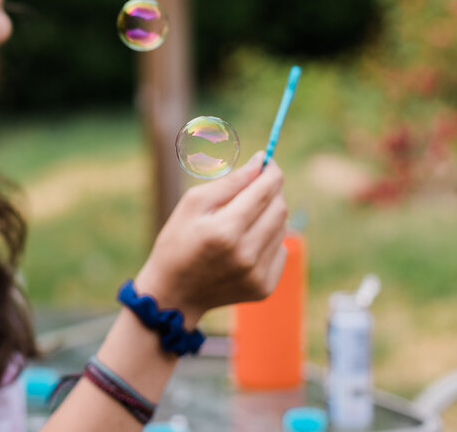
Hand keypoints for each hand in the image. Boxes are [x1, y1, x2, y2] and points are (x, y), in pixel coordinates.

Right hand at [134, 151, 287, 323]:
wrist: (174, 294)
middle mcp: (246, 254)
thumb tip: (261, 163)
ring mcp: (257, 275)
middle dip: (271, 192)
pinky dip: (268, 241)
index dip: (272, 172)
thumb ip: (229, 182)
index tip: (268, 163)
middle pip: (280, 208)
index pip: (266, 191)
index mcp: (225, 230)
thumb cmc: (178, 241)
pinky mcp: (265, 288)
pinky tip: (244, 245)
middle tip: (254, 188)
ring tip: (242, 220)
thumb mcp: (192, 204)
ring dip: (268, 216)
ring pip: (283, 229)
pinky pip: (280, 251)